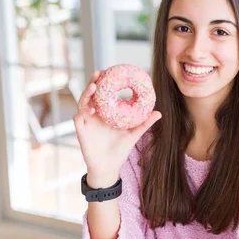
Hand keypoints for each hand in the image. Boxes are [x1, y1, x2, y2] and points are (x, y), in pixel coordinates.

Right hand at [73, 70, 160, 186]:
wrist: (109, 167)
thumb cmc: (120, 150)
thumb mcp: (134, 134)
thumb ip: (144, 124)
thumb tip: (159, 113)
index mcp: (106, 112)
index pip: (103, 93)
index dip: (105, 82)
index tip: (110, 71)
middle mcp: (95, 114)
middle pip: (91, 94)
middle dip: (94, 82)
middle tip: (99, 73)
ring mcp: (87, 121)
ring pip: (83, 102)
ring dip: (87, 94)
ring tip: (94, 88)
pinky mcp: (81, 130)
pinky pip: (79, 118)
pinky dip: (83, 112)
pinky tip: (91, 110)